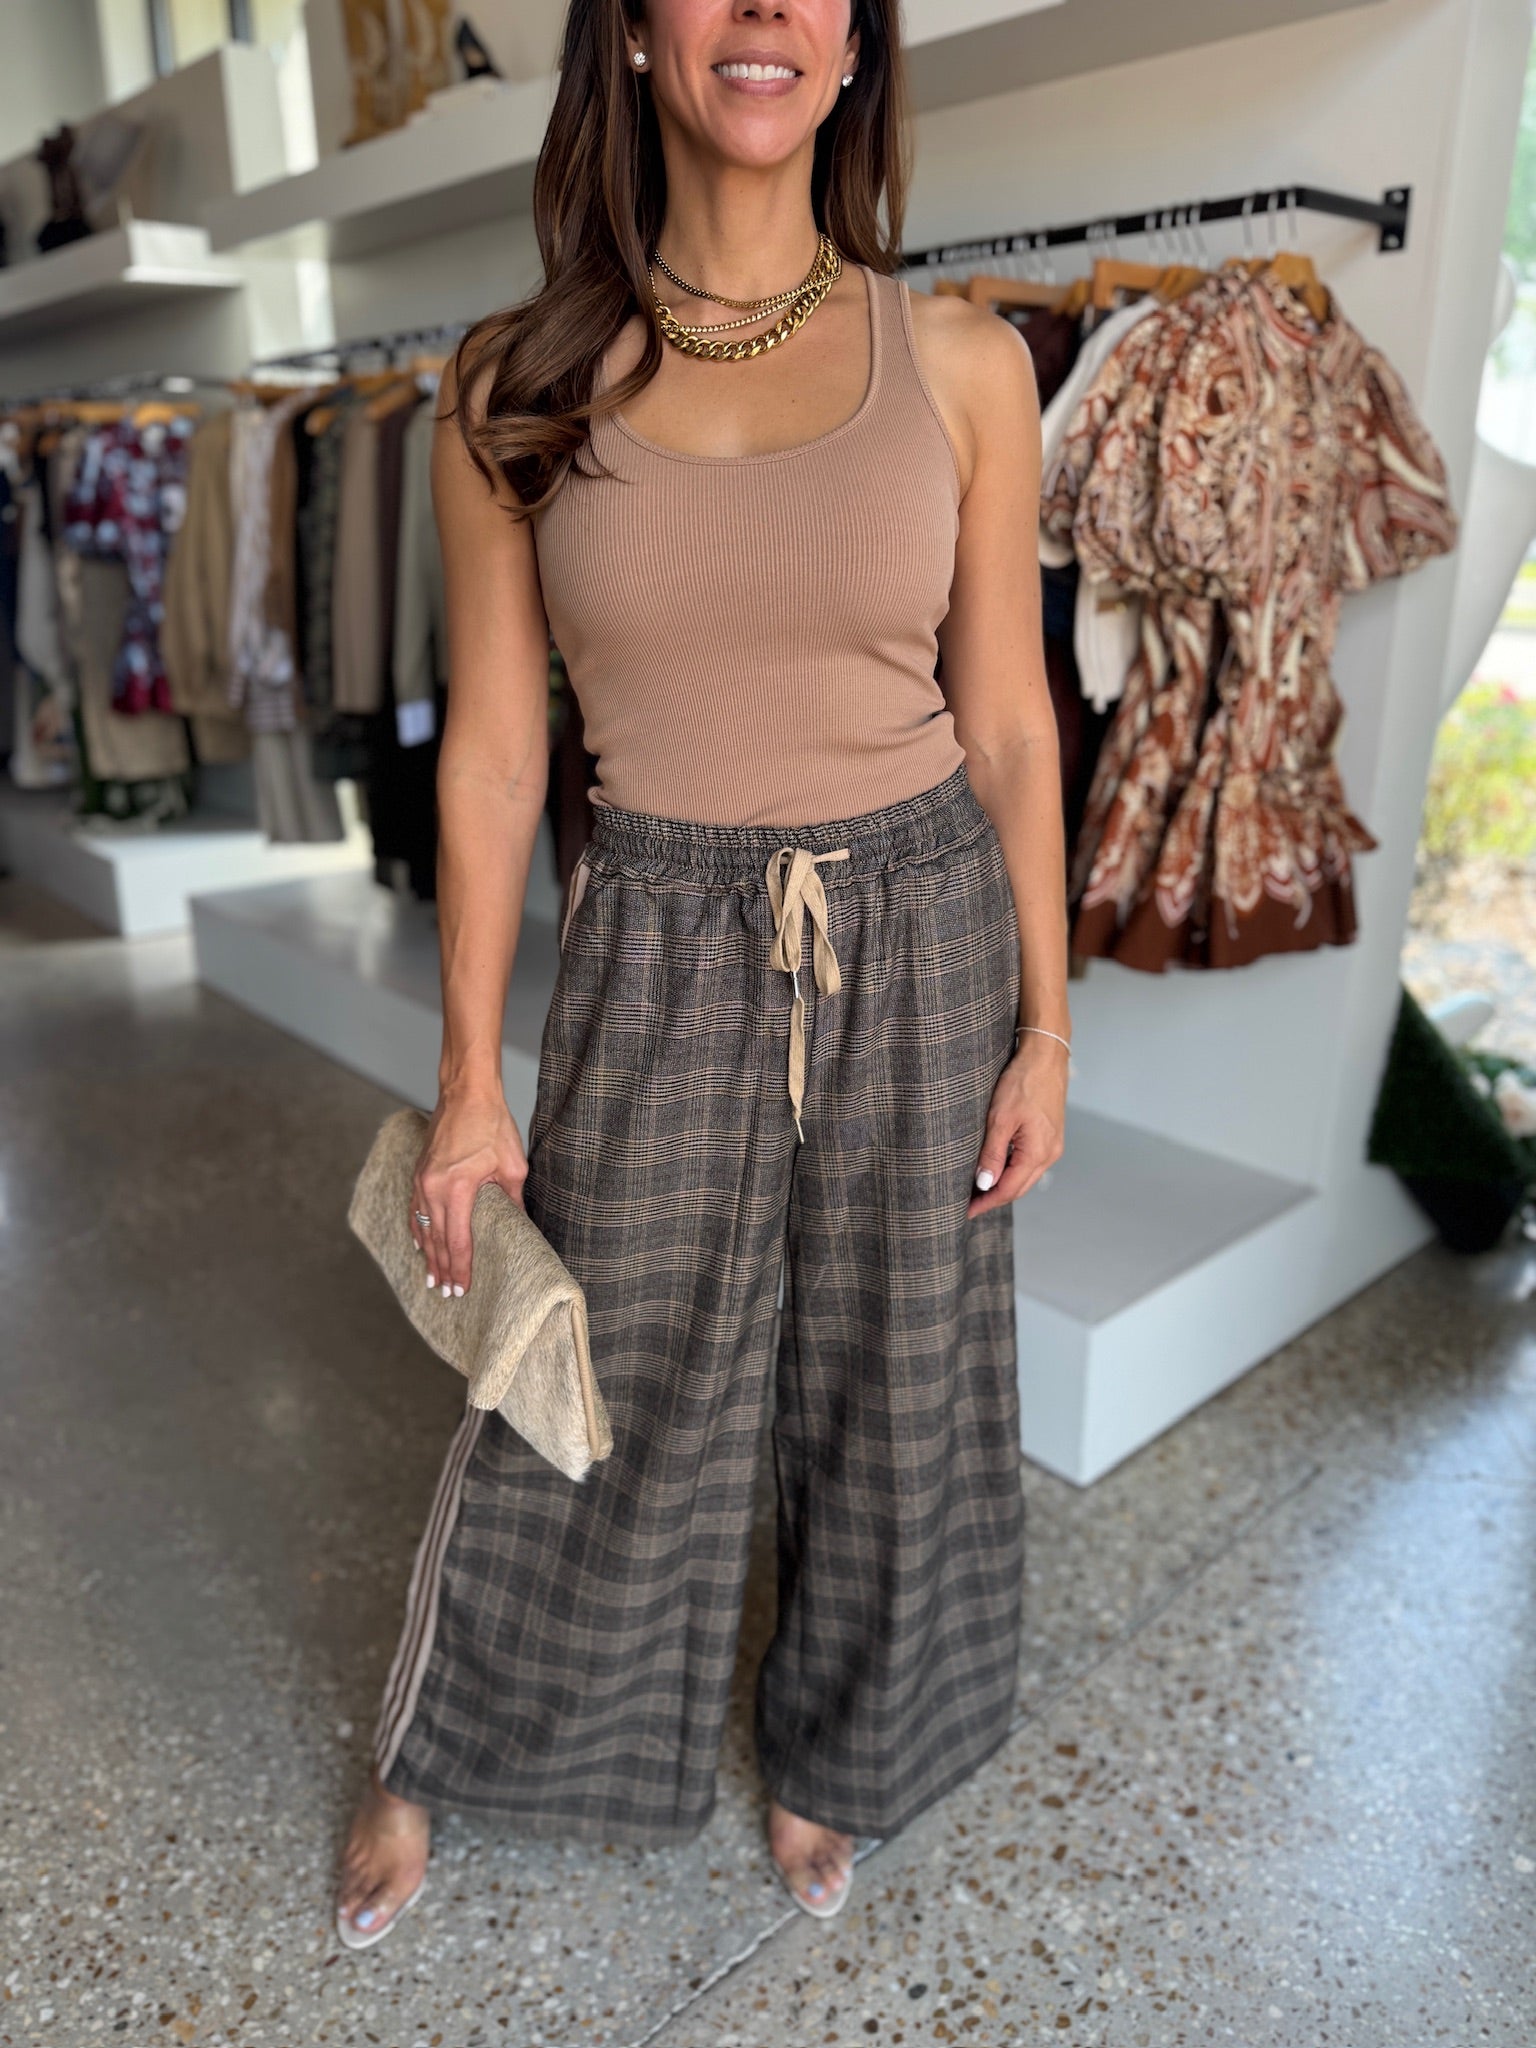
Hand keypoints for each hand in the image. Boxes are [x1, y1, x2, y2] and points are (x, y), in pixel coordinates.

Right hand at [410, 1082, 527, 1297]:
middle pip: (436, 1239)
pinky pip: (414, 1210)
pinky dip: (417, 1230)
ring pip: (422, 1227)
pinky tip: (419, 1245)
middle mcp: (432, 1188)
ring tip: (432, 1279)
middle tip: (446, 1294)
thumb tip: (519, 1224)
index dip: (460, 1267)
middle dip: (442, 1268)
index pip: (457, 1240)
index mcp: (456, 1188)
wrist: (465, 1092)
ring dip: (428, 1255)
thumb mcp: (513, 1164)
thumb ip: (513, 1199)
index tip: (462, 1288)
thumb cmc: (491, 1124)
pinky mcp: (418, 1173)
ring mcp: (421, 1181)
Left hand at [967, 1035, 1067, 1218]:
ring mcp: (1052, 1145)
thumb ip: (992, 1154)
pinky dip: (1012, 1170)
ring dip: (1003, 1185)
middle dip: (994, 1197)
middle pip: (1019, 1187)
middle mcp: (1050, 1154)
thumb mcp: (1000, 1119)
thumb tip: (984, 1184)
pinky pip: (1030, 1162)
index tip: (965, 1211)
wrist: (1046, 1057)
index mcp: (1038, 1152)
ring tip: (977, 1189)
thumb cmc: (1022, 1083)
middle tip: (968, 1204)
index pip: (1009, 1189)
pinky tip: (996, 1168)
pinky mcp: (1050, 1136)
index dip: (986, 1202)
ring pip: (1025, 1176)